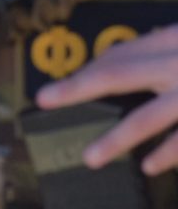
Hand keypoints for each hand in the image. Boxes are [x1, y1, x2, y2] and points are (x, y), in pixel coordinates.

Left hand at [36, 24, 177, 173]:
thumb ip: (166, 51)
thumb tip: (132, 59)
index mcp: (173, 41)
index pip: (119, 56)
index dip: (85, 73)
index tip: (55, 89)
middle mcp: (177, 62)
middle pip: (118, 74)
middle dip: (77, 88)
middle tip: (45, 99)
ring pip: (147, 118)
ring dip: (116, 140)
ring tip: (90, 158)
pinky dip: (167, 155)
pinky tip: (149, 167)